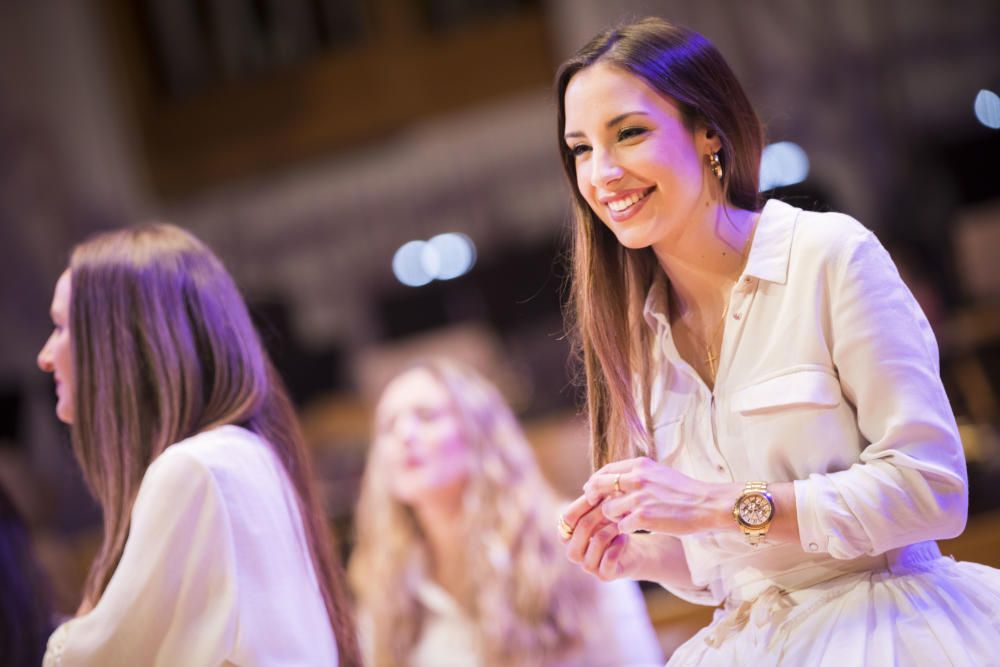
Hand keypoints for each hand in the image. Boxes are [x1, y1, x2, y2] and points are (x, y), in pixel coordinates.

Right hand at [558, 493, 690, 582]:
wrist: (638, 550)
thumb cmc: (616, 526)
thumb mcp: (604, 511)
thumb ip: (595, 501)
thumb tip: (593, 485)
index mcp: (568, 534)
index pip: (567, 518)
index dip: (583, 504)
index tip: (600, 493)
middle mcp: (574, 551)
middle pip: (579, 530)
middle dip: (598, 515)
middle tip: (614, 505)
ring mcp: (588, 565)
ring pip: (593, 545)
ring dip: (609, 529)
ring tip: (621, 521)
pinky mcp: (604, 575)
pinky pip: (606, 563)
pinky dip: (616, 547)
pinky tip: (624, 537)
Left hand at [583, 456, 738, 535]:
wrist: (708, 505)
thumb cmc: (686, 492)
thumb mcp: (660, 473)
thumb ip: (639, 474)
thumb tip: (616, 479)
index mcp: (640, 465)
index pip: (606, 470)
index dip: (595, 481)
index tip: (591, 490)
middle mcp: (637, 478)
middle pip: (599, 486)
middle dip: (594, 498)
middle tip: (594, 507)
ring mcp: (639, 498)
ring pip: (608, 509)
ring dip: (614, 517)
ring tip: (627, 520)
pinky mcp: (643, 517)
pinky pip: (621, 526)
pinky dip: (626, 530)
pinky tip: (636, 530)